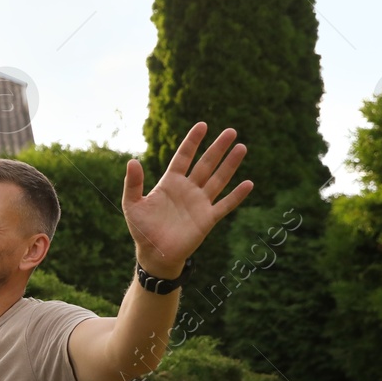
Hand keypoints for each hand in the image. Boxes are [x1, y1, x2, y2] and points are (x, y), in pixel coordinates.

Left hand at [122, 121, 253, 276]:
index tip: (203, 125)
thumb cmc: (142, 230)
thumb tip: (132, 160)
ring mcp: (199, 203)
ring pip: (218, 179)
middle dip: (218, 148)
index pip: (184, 157)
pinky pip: (225, 204)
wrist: (154, 255)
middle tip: (231, 131)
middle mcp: (188, 189)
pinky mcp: (208, 218)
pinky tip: (248, 183)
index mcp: (170, 183)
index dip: (193, 141)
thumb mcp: (132, 205)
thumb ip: (133, 183)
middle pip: (206, 164)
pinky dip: (237, 195)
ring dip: (230, 164)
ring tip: (242, 148)